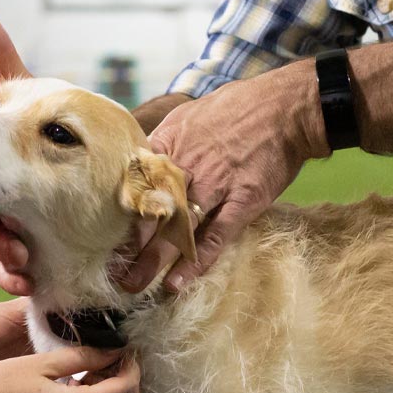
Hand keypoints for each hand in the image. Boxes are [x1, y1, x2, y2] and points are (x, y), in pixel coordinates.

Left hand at [120, 61, 328, 293]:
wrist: (285, 109)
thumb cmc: (239, 109)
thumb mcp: (190, 115)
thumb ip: (167, 142)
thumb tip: (146, 161)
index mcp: (169, 146)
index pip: (134, 185)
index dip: (119, 213)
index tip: (107, 236)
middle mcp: (186, 168)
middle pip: (150, 211)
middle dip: (130, 245)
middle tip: (115, 272)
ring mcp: (214, 186)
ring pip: (177, 227)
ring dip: (154, 259)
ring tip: (136, 284)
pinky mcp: (242, 201)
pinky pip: (216, 236)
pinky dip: (197, 260)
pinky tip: (180, 281)